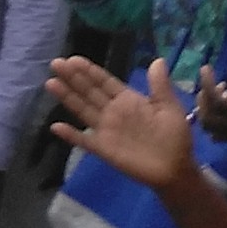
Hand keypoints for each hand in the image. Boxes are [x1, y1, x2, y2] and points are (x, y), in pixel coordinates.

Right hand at [46, 56, 196, 191]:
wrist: (175, 168)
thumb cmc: (175, 136)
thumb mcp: (170, 107)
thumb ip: (160, 85)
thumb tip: (157, 60)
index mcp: (128, 100)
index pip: (104, 82)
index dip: (89, 71)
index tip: (74, 59)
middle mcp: (113, 112)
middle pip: (89, 92)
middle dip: (72, 78)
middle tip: (56, 64)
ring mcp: (106, 130)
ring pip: (82, 110)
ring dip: (67, 97)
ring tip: (50, 83)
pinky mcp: (104, 149)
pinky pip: (84, 140)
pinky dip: (70, 135)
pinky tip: (55, 126)